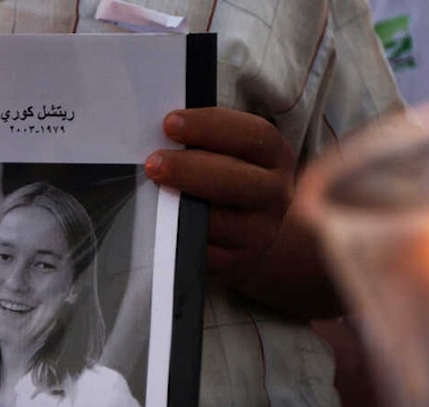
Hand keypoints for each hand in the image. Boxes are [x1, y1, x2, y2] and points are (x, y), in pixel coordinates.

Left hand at [144, 107, 293, 285]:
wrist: (248, 230)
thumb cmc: (227, 177)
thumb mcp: (231, 153)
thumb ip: (205, 141)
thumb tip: (163, 132)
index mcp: (276, 157)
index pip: (253, 136)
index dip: (210, 127)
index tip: (170, 124)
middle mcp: (276, 194)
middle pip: (236, 180)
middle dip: (189, 169)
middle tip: (154, 164)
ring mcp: (260, 231)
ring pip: (219, 220)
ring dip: (181, 207)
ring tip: (152, 193)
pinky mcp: (239, 261)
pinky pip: (205, 251)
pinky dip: (181, 238)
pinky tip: (163, 225)